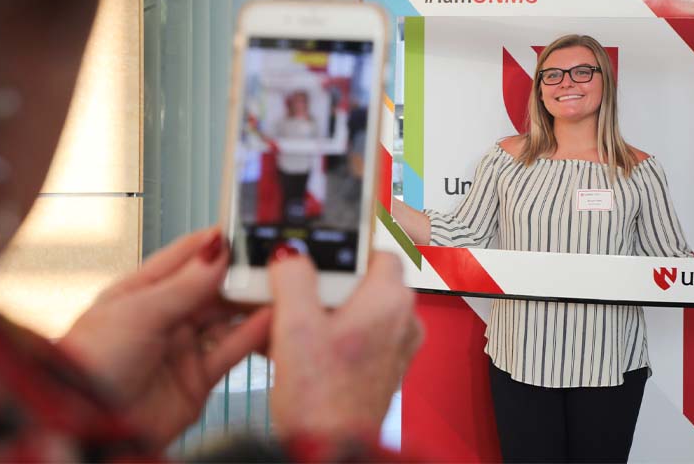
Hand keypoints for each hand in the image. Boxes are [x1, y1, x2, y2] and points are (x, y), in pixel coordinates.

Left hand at [58, 228, 271, 447]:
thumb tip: (219, 252)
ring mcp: (182, 347)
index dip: (214, 243)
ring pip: (226, 319)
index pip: (185, 257)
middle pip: (211, 288)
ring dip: (249, 305)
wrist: (87, 423)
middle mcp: (164, 317)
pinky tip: (269, 319)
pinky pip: (231, 351)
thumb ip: (186, 284)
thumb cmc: (91, 363)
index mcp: (141, 291)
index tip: (245, 230)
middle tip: (268, 262)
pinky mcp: (198, 378)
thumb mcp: (140, 311)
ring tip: (276, 290)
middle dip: (239, 275)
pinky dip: (252, 335)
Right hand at [268, 250, 422, 440]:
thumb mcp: (295, 326)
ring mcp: (397, 348)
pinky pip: (361, 337)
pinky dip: (334, 335)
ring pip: (361, 310)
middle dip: (329, 284)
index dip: (347, 249)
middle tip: (298, 293)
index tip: (320, 251)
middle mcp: (403, 320)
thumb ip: (293, 277)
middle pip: (365, 281)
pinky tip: (302, 349)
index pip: (378, 250)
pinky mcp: (385, 370)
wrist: (331, 452)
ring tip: (294, 324)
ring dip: (327, 311)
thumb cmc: (322, 400)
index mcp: (391, 299)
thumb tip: (290, 254)